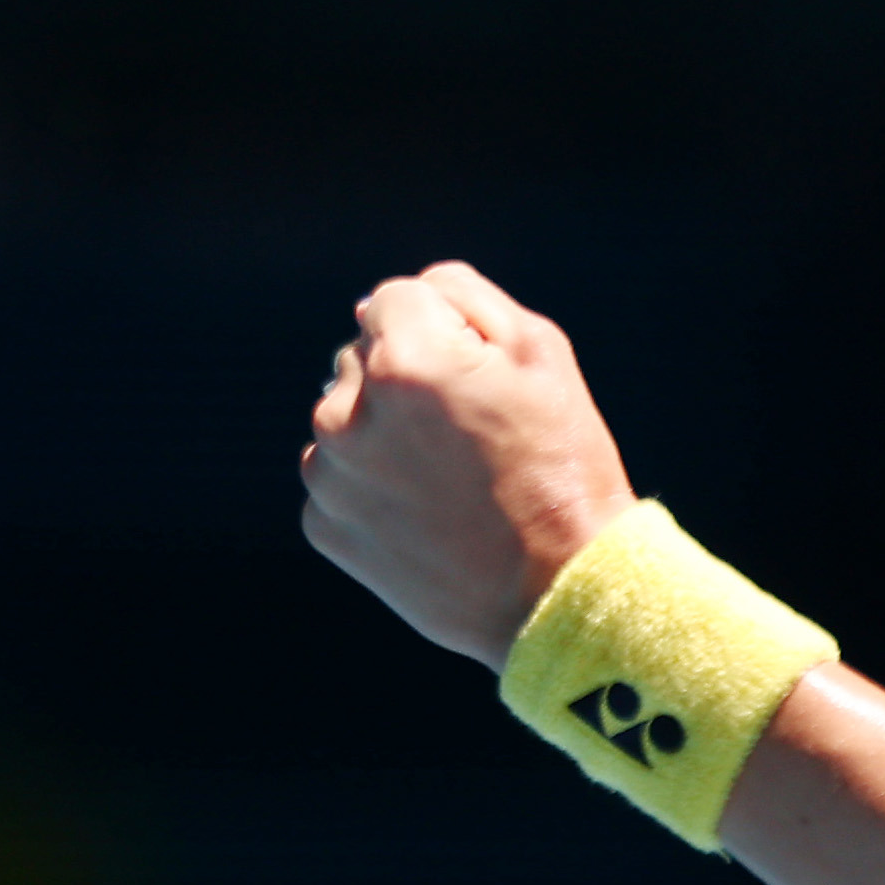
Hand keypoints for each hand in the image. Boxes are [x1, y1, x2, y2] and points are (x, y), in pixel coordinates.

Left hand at [300, 261, 638, 669]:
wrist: (557, 587)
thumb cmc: (560, 461)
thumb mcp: (540, 351)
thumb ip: (460, 297)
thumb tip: (384, 301)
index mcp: (403, 360)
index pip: (394, 299)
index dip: (448, 329)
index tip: (482, 377)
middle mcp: (348, 414)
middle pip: (363, 356)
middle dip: (408, 377)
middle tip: (474, 431)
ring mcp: (331, 475)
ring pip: (347, 418)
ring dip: (387, 430)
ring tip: (451, 475)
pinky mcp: (324, 526)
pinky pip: (340, 477)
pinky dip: (376, 485)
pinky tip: (429, 510)